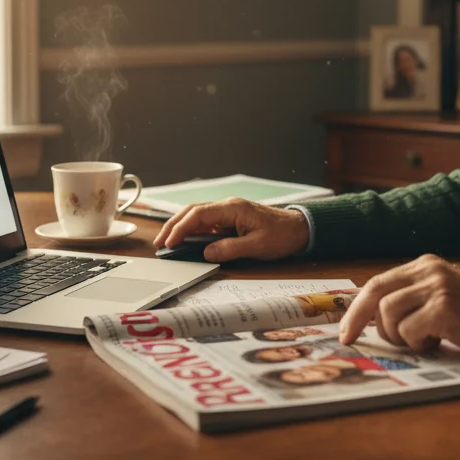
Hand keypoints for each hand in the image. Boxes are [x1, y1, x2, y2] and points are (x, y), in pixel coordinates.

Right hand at [152, 198, 309, 262]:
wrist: (299, 229)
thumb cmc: (282, 235)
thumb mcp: (257, 246)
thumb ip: (230, 249)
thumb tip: (207, 253)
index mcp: (233, 208)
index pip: (199, 214)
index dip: (181, 227)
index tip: (169, 241)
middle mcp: (227, 207)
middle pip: (193, 212)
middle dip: (173, 226)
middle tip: (159, 243)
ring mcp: (228, 213)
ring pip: (197, 217)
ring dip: (181, 228)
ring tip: (166, 244)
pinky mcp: (230, 220)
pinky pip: (207, 224)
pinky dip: (192, 231)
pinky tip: (184, 242)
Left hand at [339, 254, 459, 354]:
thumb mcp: (439, 296)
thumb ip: (411, 299)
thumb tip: (372, 318)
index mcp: (424, 265)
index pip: (378, 283)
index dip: (357, 307)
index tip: (347, 329)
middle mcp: (428, 271)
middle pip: (376, 292)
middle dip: (357, 318)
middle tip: (351, 339)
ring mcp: (436, 287)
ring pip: (389, 314)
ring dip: (398, 336)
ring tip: (421, 341)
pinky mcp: (444, 308)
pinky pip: (409, 330)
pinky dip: (417, 342)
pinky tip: (436, 342)